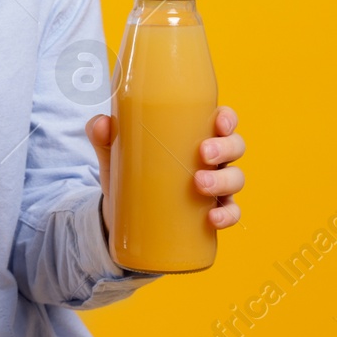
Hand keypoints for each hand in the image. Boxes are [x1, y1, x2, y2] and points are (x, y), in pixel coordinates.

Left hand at [85, 104, 246, 236]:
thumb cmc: (129, 172)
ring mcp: (215, 187)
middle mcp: (211, 160)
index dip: (228, 118)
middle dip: (225, 148)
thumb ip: (104, 137)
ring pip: (236, 179)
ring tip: (200, 185)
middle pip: (235, 147)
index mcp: (194, 136)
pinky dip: (228, 215)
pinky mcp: (210, 214)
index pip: (222, 121)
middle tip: (203, 154)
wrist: (122, 217)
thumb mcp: (115, 154)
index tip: (218, 122)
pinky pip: (231, 213)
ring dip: (224, 181)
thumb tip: (100, 123)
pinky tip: (213, 218)